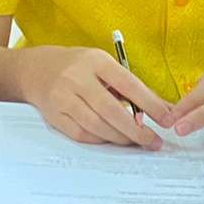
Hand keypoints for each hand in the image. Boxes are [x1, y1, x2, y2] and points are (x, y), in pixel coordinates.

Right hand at [26, 48, 172, 149]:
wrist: (35, 70)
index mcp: (95, 61)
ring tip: (137, 142)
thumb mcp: (102, 65)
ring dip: (121, 138)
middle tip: (153, 141)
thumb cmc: (77, 67)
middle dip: (137, 130)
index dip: (150, 104)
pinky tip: (112, 139)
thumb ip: (129, 86)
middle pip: (112, 110)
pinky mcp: (54, 115)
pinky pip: (82, 134)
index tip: (167, 120)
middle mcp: (76, 78)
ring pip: (97, 126)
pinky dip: (101, 140)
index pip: (128, 84)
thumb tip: (163, 110)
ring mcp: (62, 98)